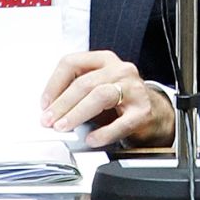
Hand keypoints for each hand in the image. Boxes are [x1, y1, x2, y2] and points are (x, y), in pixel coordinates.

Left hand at [40, 49, 174, 148]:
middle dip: (62, 103)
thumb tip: (51, 110)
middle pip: (85, 82)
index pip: (73, 62)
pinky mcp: (142, 111)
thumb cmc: (121, 100)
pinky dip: (103, 133)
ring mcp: (133, 89)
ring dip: (77, 113)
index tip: (45, 102)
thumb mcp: (98, 88)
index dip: (54, 83)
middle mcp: (120, 70)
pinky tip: (92, 139)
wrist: (154, 113)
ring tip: (64, 126)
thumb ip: (77, 93)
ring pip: (100, 95)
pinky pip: (120, 122)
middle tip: (48, 120)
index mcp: (105, 60)